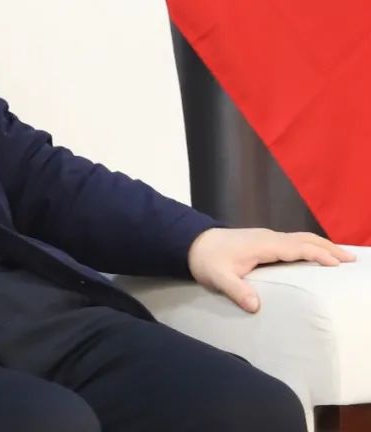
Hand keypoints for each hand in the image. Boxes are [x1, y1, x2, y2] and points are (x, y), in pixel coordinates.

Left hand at [188, 227, 354, 312]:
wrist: (191, 243)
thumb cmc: (206, 260)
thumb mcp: (218, 277)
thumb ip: (236, 290)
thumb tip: (255, 306)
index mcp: (263, 245)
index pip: (298, 248)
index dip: (319, 255)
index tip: (338, 264)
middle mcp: (268, 237)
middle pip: (305, 239)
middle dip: (329, 248)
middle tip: (352, 260)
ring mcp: (266, 237)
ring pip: (301, 238)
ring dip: (322, 245)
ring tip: (342, 258)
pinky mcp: (263, 241)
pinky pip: (293, 241)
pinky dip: (310, 246)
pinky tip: (316, 255)